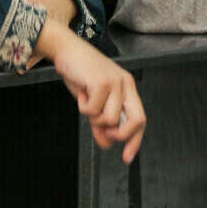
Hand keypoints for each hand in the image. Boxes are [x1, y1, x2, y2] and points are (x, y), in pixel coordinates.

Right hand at [38, 20, 145, 162]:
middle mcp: (126, 84)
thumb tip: (106, 143)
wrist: (66, 50)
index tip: (127, 157)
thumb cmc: (80, 72)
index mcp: (128, 88)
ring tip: (86, 101)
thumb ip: (100, 122)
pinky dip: (83, 107)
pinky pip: (94, 110)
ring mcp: (115, 82)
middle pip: (136, 121)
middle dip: (119, 134)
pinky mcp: (101, 82)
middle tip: (101, 129)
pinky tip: (81, 93)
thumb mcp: (93, 101)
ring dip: (93, 117)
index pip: (140, 119)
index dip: (135, 141)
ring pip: (110, 119)